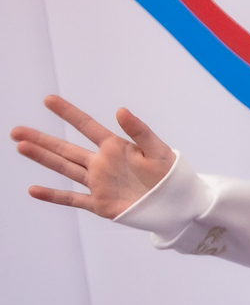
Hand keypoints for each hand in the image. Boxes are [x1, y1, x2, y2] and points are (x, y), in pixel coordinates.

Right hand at [12, 95, 174, 217]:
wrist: (179, 205)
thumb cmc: (172, 175)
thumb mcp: (159, 151)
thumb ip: (140, 131)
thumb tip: (120, 110)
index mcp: (116, 147)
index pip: (87, 126)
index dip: (68, 113)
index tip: (48, 99)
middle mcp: (102, 163)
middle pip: (66, 148)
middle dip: (41, 139)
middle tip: (16, 131)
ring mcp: (99, 183)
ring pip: (65, 169)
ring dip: (43, 159)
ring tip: (21, 147)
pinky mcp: (101, 204)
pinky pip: (73, 199)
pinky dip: (54, 195)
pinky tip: (33, 190)